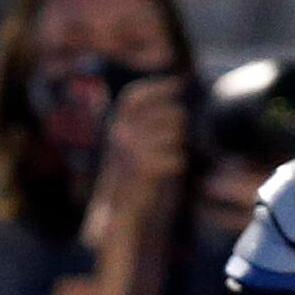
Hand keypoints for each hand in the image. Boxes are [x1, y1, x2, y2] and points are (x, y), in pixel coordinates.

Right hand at [93, 76, 188, 215]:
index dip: (158, 87)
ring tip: (170, 157)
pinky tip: (171, 170)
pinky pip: (176, 157)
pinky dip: (177, 164)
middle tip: (177, 136)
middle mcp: (120, 133)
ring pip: (174, 135)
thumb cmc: (130, 180)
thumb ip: (144, 127)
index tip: (179, 82)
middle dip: (178, 123)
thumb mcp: (130, 147)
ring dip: (178, 145)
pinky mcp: (144, 168)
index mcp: (116, 126)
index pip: (135, 97)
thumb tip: (174, 107)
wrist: (118, 212)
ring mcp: (131, 150)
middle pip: (166, 114)